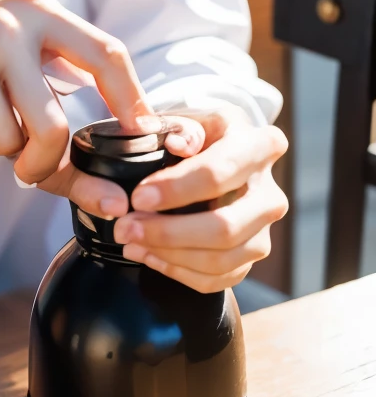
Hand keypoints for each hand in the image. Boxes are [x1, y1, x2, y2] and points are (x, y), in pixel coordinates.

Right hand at [0, 0, 152, 186]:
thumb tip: (114, 122)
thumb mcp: (12, 24)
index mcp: (42, 10)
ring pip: (14, 139)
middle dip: (49, 168)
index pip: (106, 54)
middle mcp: (18, 25)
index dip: (131, 98)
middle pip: (55, 127)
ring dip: (2, 149)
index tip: (146, 133)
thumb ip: (57, 61)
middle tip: (34, 175)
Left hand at [106, 108, 288, 292]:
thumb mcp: (190, 118)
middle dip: (168, 233)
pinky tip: (148, 254)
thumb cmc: (200, 135)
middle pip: (225, 227)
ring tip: (130, 240)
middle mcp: (270, 194)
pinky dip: (179, 271)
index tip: (138, 198)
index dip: (176, 189)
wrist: (218, 156)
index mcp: (260, 146)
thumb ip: (182, 128)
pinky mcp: (251, 256)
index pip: (219, 173)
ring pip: (221, 260)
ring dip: (168, 255)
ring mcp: (264, 231)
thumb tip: (178, 144)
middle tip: (126, 227)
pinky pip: (219, 278)